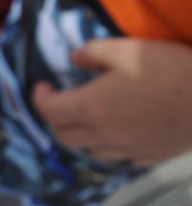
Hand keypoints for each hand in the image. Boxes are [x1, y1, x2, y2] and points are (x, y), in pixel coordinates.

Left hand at [33, 38, 191, 166]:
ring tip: (86, 116)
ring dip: (81, 134)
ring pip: (90, 150)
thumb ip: (91, 52)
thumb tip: (74, 59)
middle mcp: (105, 135)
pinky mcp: (150, 156)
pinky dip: (109, 145)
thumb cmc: (166, 69)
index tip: (43, 85)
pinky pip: (120, 157)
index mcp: (91, 108)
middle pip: (64, 135)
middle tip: (61, 100)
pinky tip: (118, 131)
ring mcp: (128, 149)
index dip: (40, 97)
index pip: (49, 110)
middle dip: (55, 118)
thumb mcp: (123, 48)